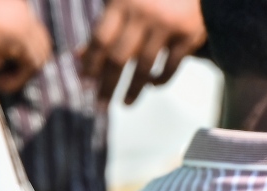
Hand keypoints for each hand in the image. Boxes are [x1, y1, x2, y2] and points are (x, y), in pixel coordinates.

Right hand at [0, 0, 51, 94]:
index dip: (18, 48)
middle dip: (26, 61)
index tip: (1, 62)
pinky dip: (17, 80)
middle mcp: (21, 6)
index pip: (27, 26)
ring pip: (39, 53)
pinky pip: (32, 66)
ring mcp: (24, 21)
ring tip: (0, 81)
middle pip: (40, 39)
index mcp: (11, 1)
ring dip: (21, 72)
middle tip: (5, 75)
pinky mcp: (22, 38)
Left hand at [78, 0, 205, 104]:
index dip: (91, 63)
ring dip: (133, 90)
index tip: (85, 83)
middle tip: (99, 105)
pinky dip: (160, 80)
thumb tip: (79, 58)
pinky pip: (171, 66)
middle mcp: (142, 13)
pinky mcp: (187, 35)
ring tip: (125, 104)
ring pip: (144, 66)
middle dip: (107, 85)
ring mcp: (166, 25)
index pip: (100, 39)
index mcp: (121, 2)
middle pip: (118, 57)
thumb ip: (104, 29)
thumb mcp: (123, 5)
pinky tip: (152, 86)